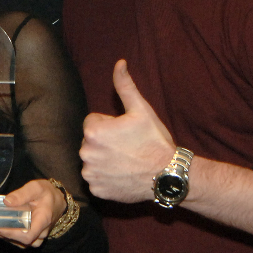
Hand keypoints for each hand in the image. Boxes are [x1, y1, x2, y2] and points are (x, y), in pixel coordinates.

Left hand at [0, 179, 66, 247]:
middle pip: (13, 239)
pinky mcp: (23, 237)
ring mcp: (30, 238)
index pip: (27, 235)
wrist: (57, 204)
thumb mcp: (38, 188)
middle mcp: (37, 235)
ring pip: (8, 239)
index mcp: (43, 222)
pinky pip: (8, 236)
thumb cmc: (48, 195)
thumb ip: (23, 194)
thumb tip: (7, 202)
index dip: (10, 233)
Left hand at [79, 59, 173, 202]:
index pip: (93, 122)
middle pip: (91, 141)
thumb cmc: (154, 141)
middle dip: (105, 142)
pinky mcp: (96, 190)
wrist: (167, 175)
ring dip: (104, 159)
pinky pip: (96, 178)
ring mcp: (90, 174)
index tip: (126, 133)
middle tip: (128, 147)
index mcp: (93, 132)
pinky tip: (123, 174)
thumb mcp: (141, 109)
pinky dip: (106, 177)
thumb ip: (124, 86)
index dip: (111, 125)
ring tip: (126, 160)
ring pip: (93, 159)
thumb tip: (119, 63)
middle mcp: (86, 153)